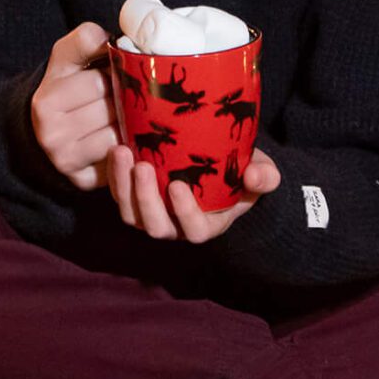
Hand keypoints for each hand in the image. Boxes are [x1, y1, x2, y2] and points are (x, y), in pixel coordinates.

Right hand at [30, 22, 120, 189]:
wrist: (45, 132)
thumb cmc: (64, 88)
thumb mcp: (65, 58)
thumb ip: (84, 39)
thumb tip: (110, 39)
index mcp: (46, 102)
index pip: (99, 82)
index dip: (113, 75)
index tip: (112, 73)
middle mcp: (52, 136)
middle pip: (111, 110)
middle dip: (123, 99)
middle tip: (123, 95)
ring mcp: (67, 162)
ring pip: (119, 136)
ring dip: (129, 124)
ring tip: (123, 115)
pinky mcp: (85, 181)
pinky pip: (122, 160)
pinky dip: (129, 148)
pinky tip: (124, 138)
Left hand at [107, 145, 280, 242]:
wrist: (218, 164)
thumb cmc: (240, 172)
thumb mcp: (260, 172)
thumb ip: (264, 177)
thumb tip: (257, 176)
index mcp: (207, 224)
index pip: (194, 230)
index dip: (184, 213)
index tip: (178, 186)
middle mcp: (176, 225)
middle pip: (155, 226)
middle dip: (145, 198)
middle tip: (143, 167)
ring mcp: (152, 214)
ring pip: (131, 213)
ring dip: (123, 186)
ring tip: (123, 152)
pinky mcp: (134, 198)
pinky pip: (119, 194)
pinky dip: (114, 175)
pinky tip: (116, 148)